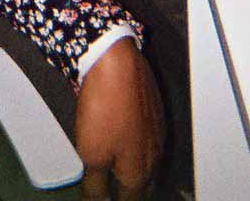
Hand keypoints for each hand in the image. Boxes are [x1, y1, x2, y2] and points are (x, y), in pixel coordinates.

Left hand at [74, 38, 162, 199]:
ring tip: (123, 175)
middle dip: (132, 192)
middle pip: (144, 186)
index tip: (108, 199)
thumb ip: (96, 186)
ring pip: (149, 163)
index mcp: (139, 172)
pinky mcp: (154, 113)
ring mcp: (157, 133)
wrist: (116, 62)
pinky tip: (127, 143)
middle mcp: (154, 156)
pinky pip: (149, 141)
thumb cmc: (106, 106)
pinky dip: (139, 149)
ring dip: (137, 172)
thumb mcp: (91, 155)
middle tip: (118, 192)